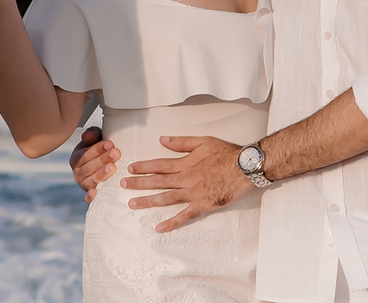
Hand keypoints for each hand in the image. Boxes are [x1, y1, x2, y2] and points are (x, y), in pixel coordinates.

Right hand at [70, 127, 119, 202]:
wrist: (106, 166)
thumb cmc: (101, 151)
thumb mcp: (96, 139)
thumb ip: (92, 135)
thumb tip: (88, 136)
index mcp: (76, 158)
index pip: (85, 153)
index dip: (98, 148)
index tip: (110, 144)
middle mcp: (78, 173)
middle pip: (89, 167)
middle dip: (103, 159)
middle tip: (116, 153)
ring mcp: (84, 185)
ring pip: (91, 180)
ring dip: (101, 174)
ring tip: (113, 167)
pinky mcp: (90, 195)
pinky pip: (88, 198)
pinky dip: (90, 197)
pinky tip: (95, 192)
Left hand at [120, 136, 252, 231]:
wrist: (244, 167)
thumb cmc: (226, 153)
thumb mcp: (203, 141)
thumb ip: (181, 142)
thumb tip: (162, 140)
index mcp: (184, 163)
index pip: (159, 165)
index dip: (143, 167)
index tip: (130, 168)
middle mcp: (185, 179)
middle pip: (158, 181)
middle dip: (139, 183)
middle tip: (123, 186)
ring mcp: (193, 193)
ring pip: (166, 198)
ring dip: (148, 201)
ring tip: (132, 204)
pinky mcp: (202, 205)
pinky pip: (184, 216)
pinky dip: (172, 222)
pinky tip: (159, 227)